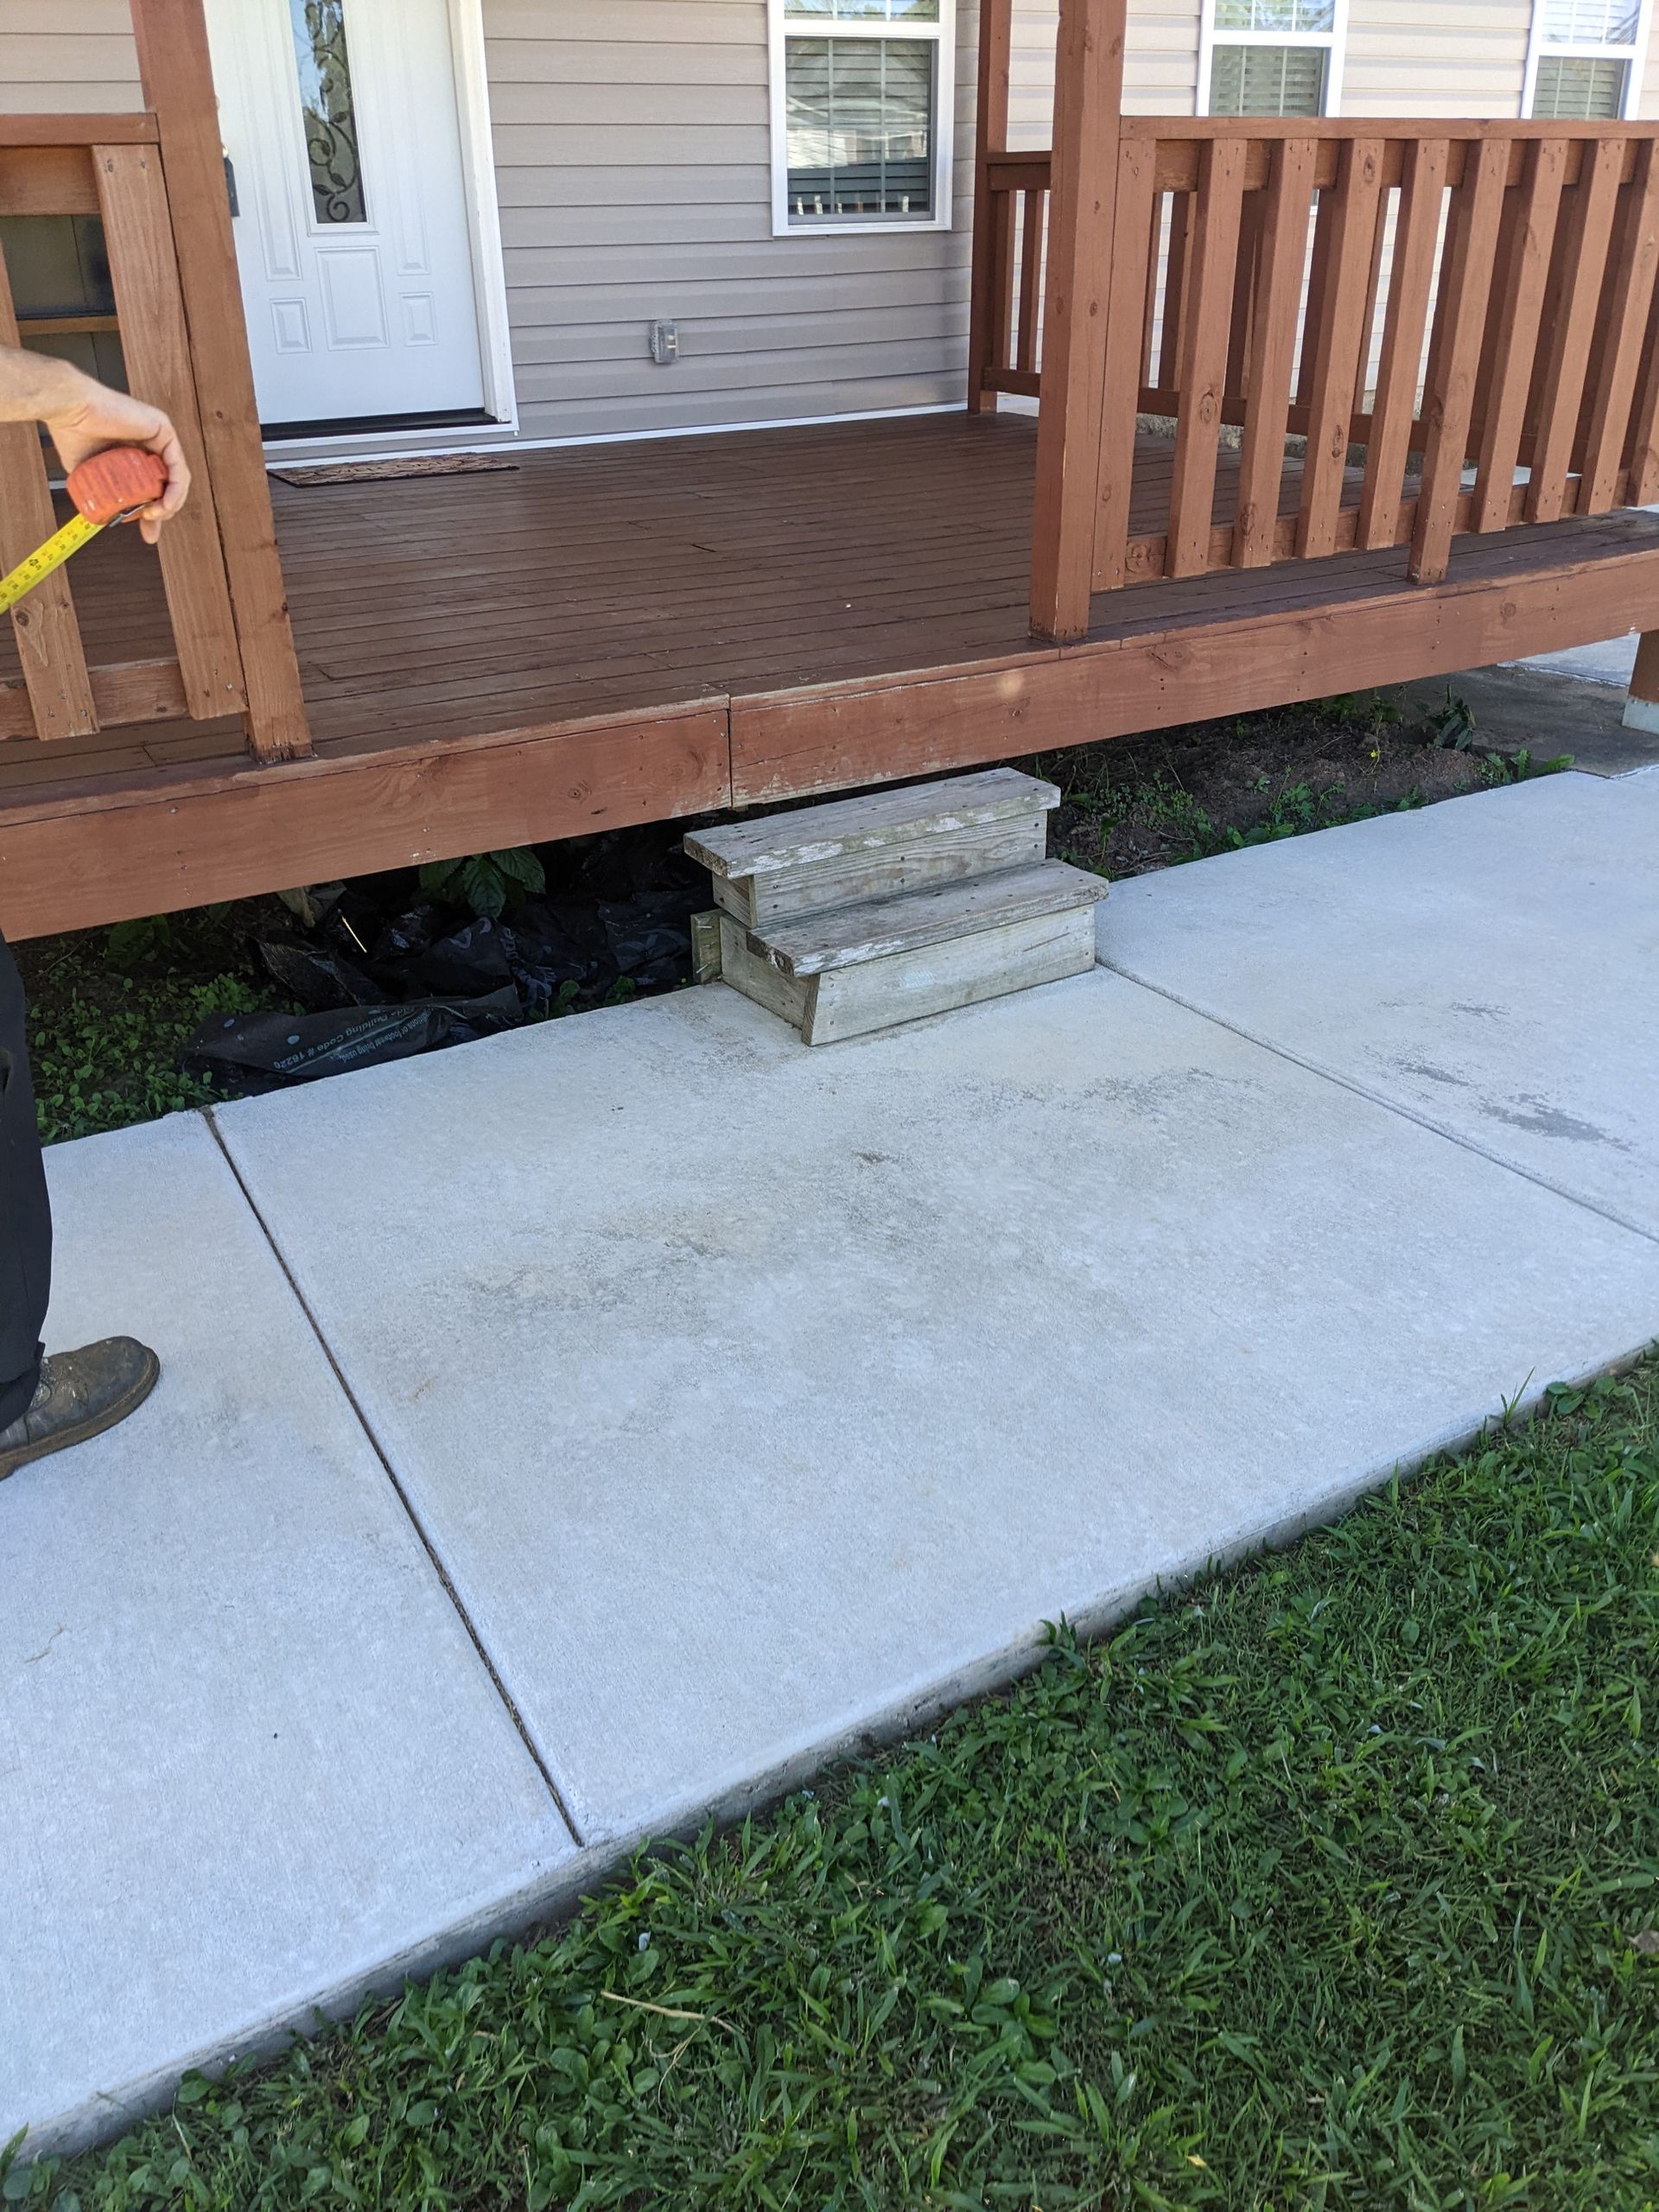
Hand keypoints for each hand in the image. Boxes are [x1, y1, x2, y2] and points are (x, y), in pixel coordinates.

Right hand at [43, 373, 190, 545]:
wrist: (68, 410)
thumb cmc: (72, 434)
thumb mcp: (92, 476)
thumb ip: (104, 492)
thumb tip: (108, 518)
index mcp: (134, 455)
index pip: (153, 488)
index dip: (153, 513)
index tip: (148, 533)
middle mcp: (149, 445)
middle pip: (168, 485)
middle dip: (164, 511)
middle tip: (150, 527)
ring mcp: (158, 436)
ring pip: (177, 477)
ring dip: (172, 502)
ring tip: (156, 514)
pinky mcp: (163, 429)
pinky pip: (178, 465)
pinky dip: (176, 488)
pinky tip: (165, 503)